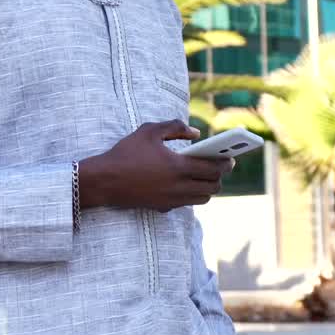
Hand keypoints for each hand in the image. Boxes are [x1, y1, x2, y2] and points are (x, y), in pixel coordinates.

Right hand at [77, 120, 234, 211]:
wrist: (103, 181)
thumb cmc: (126, 153)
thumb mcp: (149, 131)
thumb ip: (175, 127)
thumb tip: (196, 133)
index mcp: (178, 166)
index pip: (213, 168)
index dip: (226, 164)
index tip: (231, 158)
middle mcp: (178, 186)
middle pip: (212, 186)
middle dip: (220, 177)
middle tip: (221, 167)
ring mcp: (171, 200)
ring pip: (202, 198)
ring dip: (208, 188)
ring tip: (207, 176)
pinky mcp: (162, 207)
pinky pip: (186, 204)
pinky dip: (192, 195)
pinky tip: (186, 183)